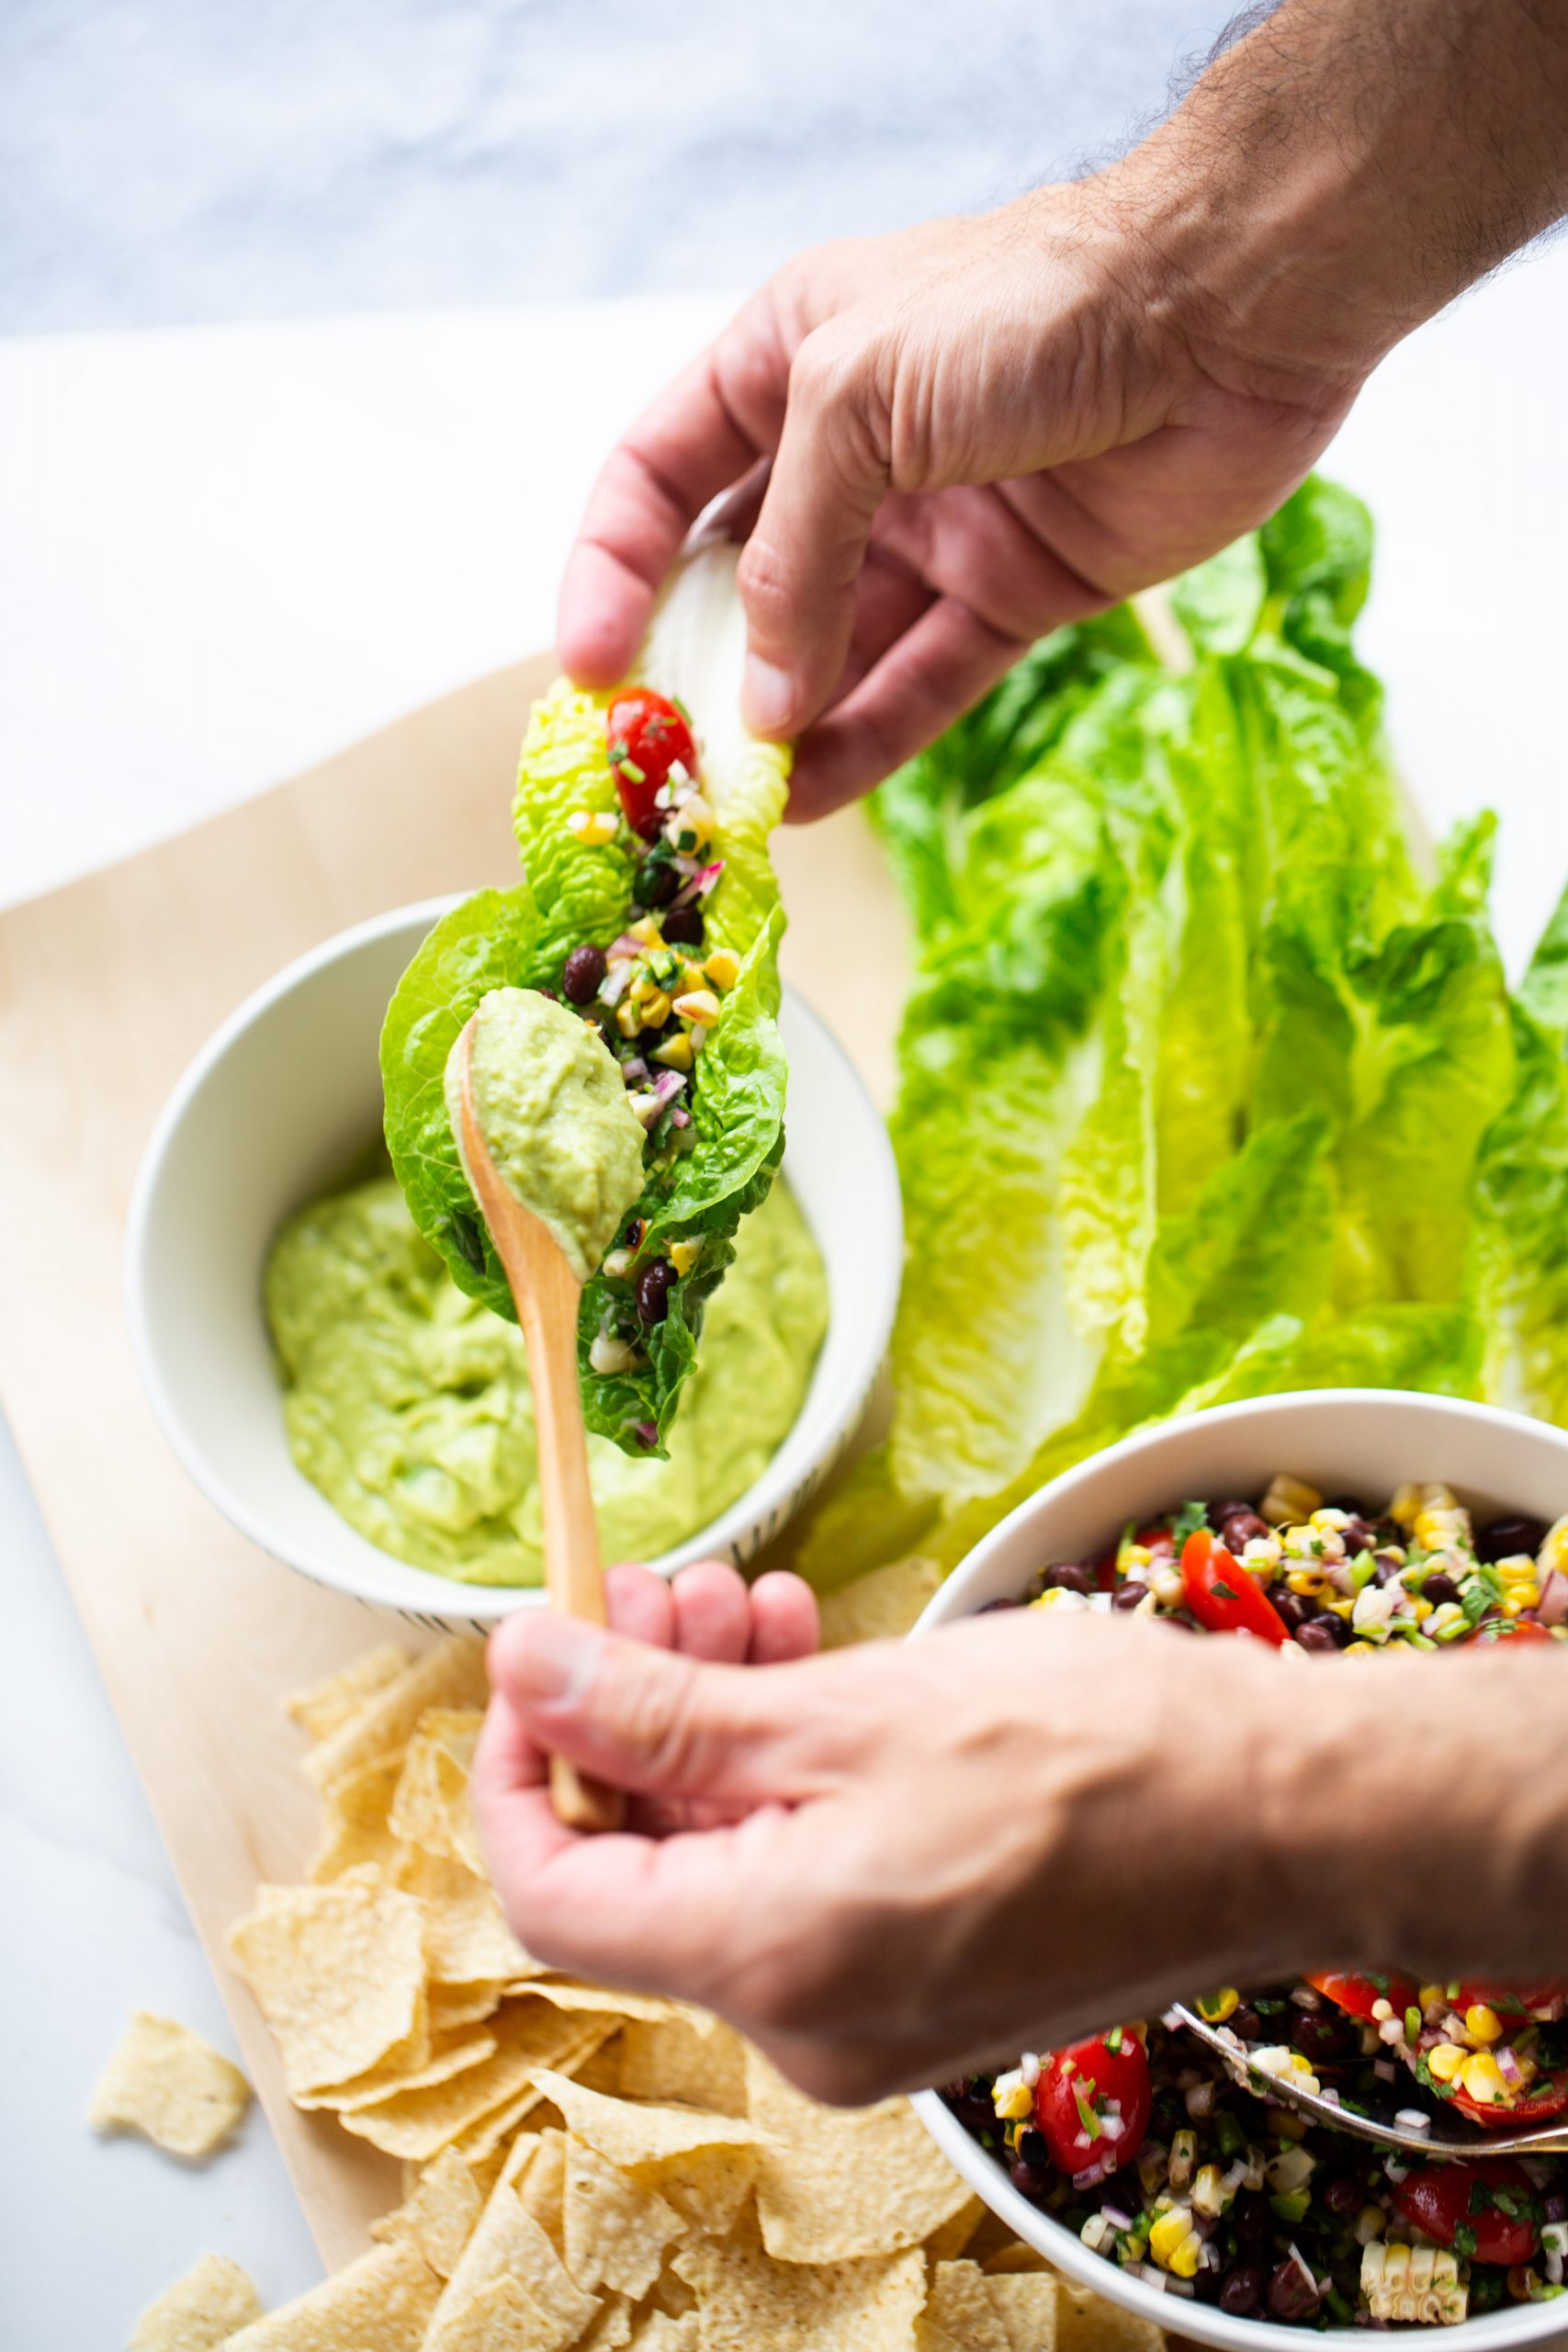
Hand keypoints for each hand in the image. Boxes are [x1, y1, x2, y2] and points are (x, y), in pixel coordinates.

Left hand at [474, 1600, 1353, 2101]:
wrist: (1286, 1819)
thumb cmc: (1093, 1752)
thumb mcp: (844, 1707)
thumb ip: (659, 1708)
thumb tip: (523, 1667)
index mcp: (771, 1963)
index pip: (547, 1893)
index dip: (513, 1765)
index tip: (541, 1653)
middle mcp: (804, 2026)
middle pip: (639, 1870)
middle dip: (631, 1713)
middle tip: (670, 1583)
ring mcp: (868, 2018)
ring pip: (723, 1864)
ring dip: (711, 1727)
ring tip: (752, 1598)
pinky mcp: (923, 1988)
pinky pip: (802, 1885)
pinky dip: (786, 1776)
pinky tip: (809, 1660)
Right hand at [558, 0, 1567, 818]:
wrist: (1230, 315)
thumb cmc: (1031, 309)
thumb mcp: (858, 402)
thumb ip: (789, 554)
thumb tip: (754, 698)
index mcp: (783, 363)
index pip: (656, 477)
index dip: (609, 570)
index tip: (588, 670)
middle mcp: (849, 450)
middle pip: (735, 578)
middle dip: (691, 671)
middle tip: (656, 762)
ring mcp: (931, 527)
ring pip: (826, 648)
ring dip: (777, 726)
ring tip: (728, 807)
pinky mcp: (1012, 595)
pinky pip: (920, 684)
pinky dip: (867, 742)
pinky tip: (812, 800)